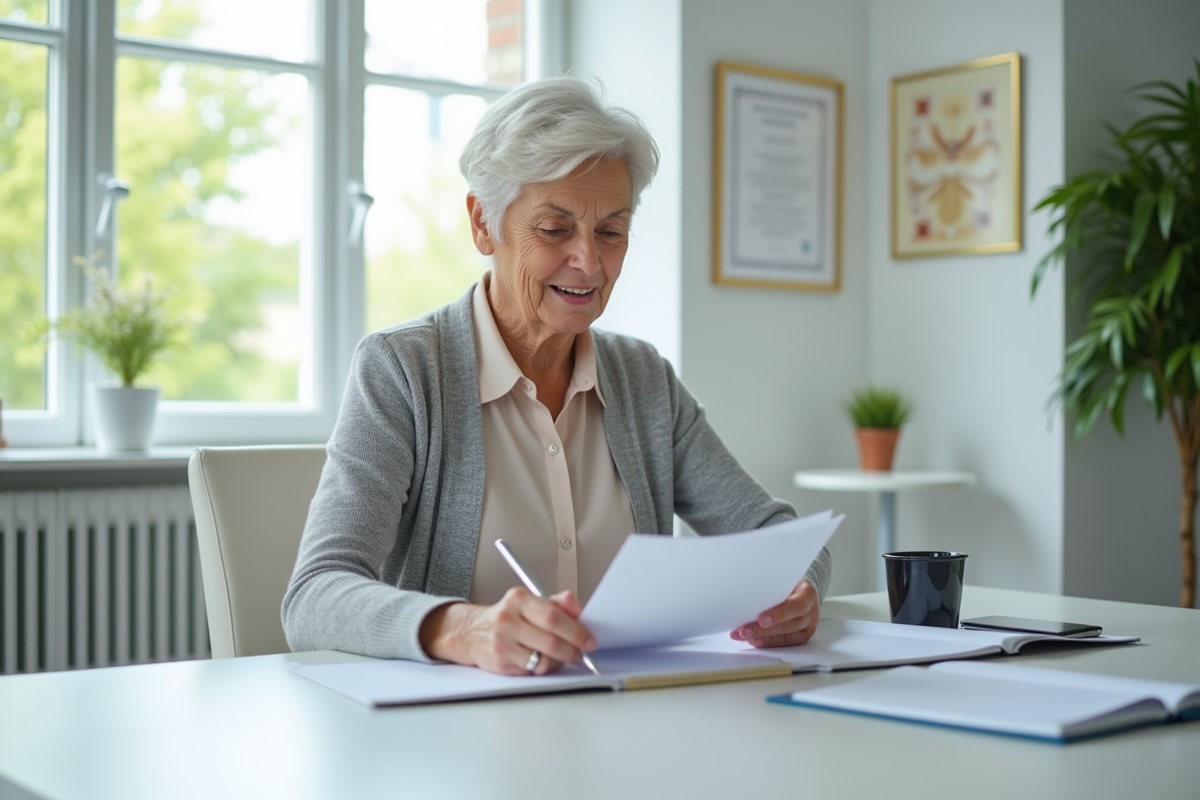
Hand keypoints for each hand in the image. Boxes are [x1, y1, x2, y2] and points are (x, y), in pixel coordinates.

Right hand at [418, 588, 596, 675]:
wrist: (471, 632)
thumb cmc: (508, 617)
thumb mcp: (531, 602)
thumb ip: (557, 604)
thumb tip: (578, 607)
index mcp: (519, 599)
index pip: (553, 615)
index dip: (576, 630)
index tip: (589, 640)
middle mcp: (508, 618)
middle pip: (550, 640)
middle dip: (572, 649)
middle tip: (581, 652)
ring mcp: (502, 642)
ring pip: (543, 659)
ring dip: (559, 661)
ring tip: (561, 656)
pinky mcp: (500, 662)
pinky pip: (531, 670)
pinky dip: (543, 668)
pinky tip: (541, 660)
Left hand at [730, 580, 818, 647]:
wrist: (798, 589)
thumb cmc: (788, 584)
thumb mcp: (783, 579)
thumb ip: (771, 586)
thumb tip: (746, 591)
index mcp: (807, 594)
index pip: (796, 606)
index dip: (779, 614)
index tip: (761, 619)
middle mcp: (810, 612)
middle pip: (789, 625)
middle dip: (764, 630)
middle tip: (744, 631)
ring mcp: (807, 626)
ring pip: (785, 637)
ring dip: (762, 638)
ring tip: (743, 635)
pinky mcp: (801, 636)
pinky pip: (784, 643)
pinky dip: (766, 642)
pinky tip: (753, 640)